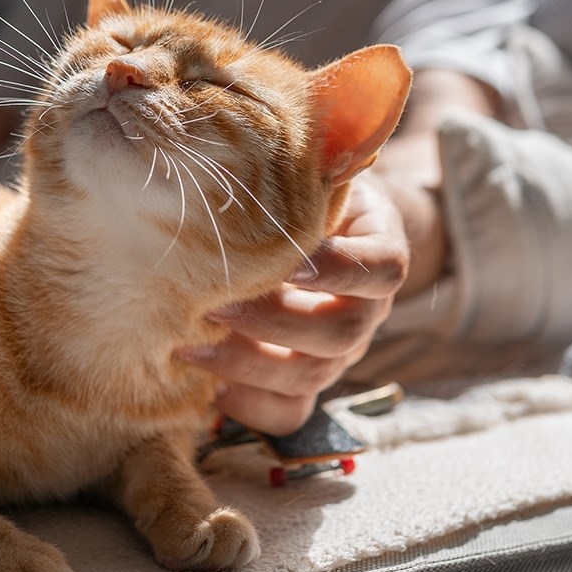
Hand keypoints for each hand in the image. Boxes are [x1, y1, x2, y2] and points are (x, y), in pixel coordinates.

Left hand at [178, 176, 408, 434]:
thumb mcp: (312, 174)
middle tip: (216, 305)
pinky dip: (250, 405)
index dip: (340, 269)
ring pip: (310, 377)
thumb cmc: (303, 195)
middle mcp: (366, 311)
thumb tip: (244, 157)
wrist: (311, 231)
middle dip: (273, 322)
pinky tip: (208, 384)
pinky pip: (289, 413)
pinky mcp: (306, 381)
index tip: (293, 260)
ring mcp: (338, 353)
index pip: (382, 269)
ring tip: (189, 344)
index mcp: (380, 254)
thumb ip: (301, 174)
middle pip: (340, 333)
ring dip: (247, 363)